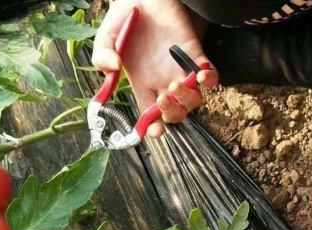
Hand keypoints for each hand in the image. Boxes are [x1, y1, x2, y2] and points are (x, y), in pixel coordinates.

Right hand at [92, 0, 218, 138]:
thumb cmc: (126, 17)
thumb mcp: (106, 36)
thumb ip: (102, 54)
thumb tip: (111, 68)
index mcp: (142, 83)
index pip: (150, 115)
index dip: (153, 128)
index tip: (155, 131)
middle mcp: (162, 81)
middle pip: (175, 113)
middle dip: (171, 113)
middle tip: (163, 98)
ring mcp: (180, 69)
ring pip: (193, 100)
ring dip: (187, 99)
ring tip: (175, 84)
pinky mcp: (194, 53)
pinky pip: (210, 76)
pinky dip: (209, 79)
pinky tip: (200, 74)